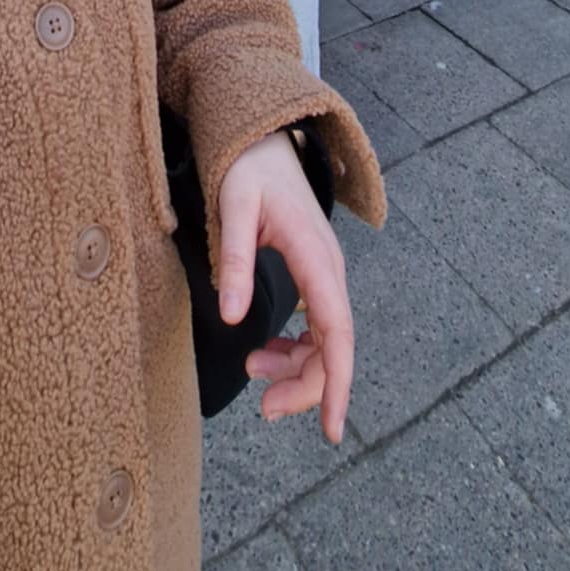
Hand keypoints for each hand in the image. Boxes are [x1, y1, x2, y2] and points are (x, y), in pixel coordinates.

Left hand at [215, 131, 352, 442]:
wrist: (264, 140)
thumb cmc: (248, 169)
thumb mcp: (234, 207)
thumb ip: (235, 258)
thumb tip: (231, 318)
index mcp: (316, 256)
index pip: (336, 331)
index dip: (337, 383)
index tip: (332, 430)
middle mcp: (330, 269)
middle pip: (333, 345)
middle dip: (306, 386)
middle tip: (263, 410)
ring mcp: (325, 273)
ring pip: (325, 340)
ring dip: (296, 368)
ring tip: (254, 376)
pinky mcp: (314, 274)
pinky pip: (316, 325)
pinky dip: (295, 349)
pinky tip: (265, 354)